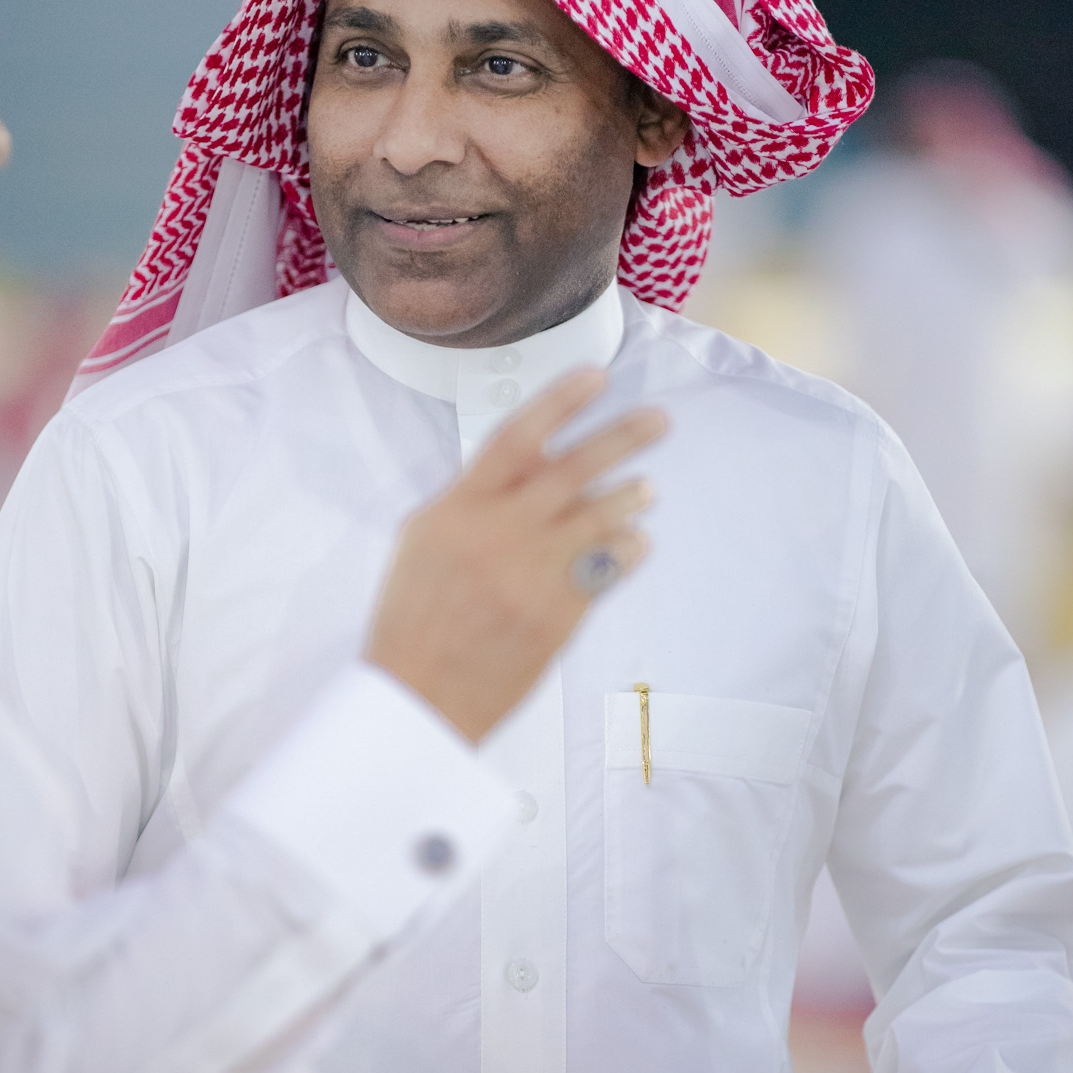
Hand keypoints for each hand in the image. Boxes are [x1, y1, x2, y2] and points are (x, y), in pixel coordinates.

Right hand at [366, 369, 666, 740]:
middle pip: (572, 469)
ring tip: (647, 488)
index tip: (596, 378)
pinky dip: (628, 550)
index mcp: (458, 508)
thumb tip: (521, 472)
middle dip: (622, 437)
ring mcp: (532, 573)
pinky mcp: (558, 613)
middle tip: (659, 421)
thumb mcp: (423, 542)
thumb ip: (470, 501)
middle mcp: (499, 532)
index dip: (560, 402)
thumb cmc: (414, 619)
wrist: (419, 694)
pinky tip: (636, 543)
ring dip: (630, 496)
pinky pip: (608, 569)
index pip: (517, 437)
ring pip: (599, 517)